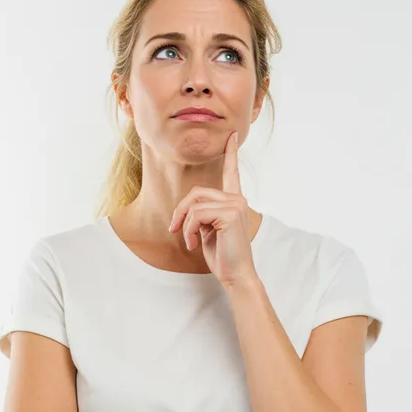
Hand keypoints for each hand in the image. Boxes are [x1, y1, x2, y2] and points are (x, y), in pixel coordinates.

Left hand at [167, 131, 256, 287]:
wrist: (236, 275)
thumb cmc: (223, 256)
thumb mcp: (207, 231)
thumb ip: (201, 214)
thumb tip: (187, 209)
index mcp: (234, 201)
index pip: (232, 173)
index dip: (230, 154)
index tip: (229, 135)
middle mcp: (238, 199)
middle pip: (196, 193)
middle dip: (180, 212)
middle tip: (174, 230)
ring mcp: (235, 205)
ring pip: (194, 204)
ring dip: (184, 224)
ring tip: (188, 241)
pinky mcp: (230, 213)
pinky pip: (196, 215)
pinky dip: (188, 230)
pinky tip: (193, 244)